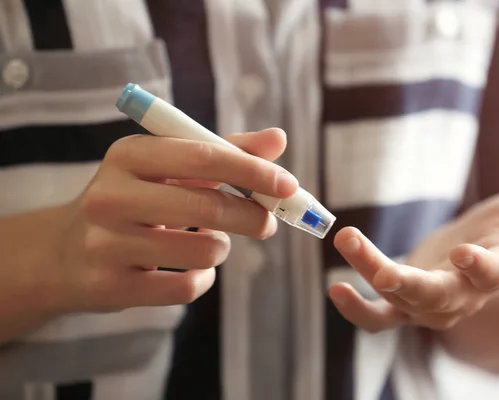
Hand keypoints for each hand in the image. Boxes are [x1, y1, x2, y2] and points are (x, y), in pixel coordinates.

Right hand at [34, 128, 296, 313]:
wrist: (66, 253)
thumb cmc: (135, 200)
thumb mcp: (168, 168)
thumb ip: (225, 152)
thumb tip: (278, 139)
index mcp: (128, 155)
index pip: (203, 156)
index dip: (252, 170)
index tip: (288, 185)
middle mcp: (110, 196)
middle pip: (206, 207)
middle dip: (252, 217)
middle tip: (268, 223)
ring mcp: (106, 244)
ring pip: (202, 252)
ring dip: (221, 249)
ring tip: (209, 243)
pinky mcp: (111, 287)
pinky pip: (187, 287)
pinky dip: (203, 279)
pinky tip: (191, 269)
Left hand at [329, 192, 498, 331]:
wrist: (488, 248)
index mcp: (498, 271)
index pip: (491, 275)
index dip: (481, 267)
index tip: (467, 254)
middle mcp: (463, 295)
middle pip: (436, 298)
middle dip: (408, 285)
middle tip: (382, 271)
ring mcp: (431, 302)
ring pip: (401, 300)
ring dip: (371, 274)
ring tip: (347, 240)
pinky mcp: (406, 299)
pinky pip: (381, 315)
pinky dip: (358, 309)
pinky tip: (334, 288)